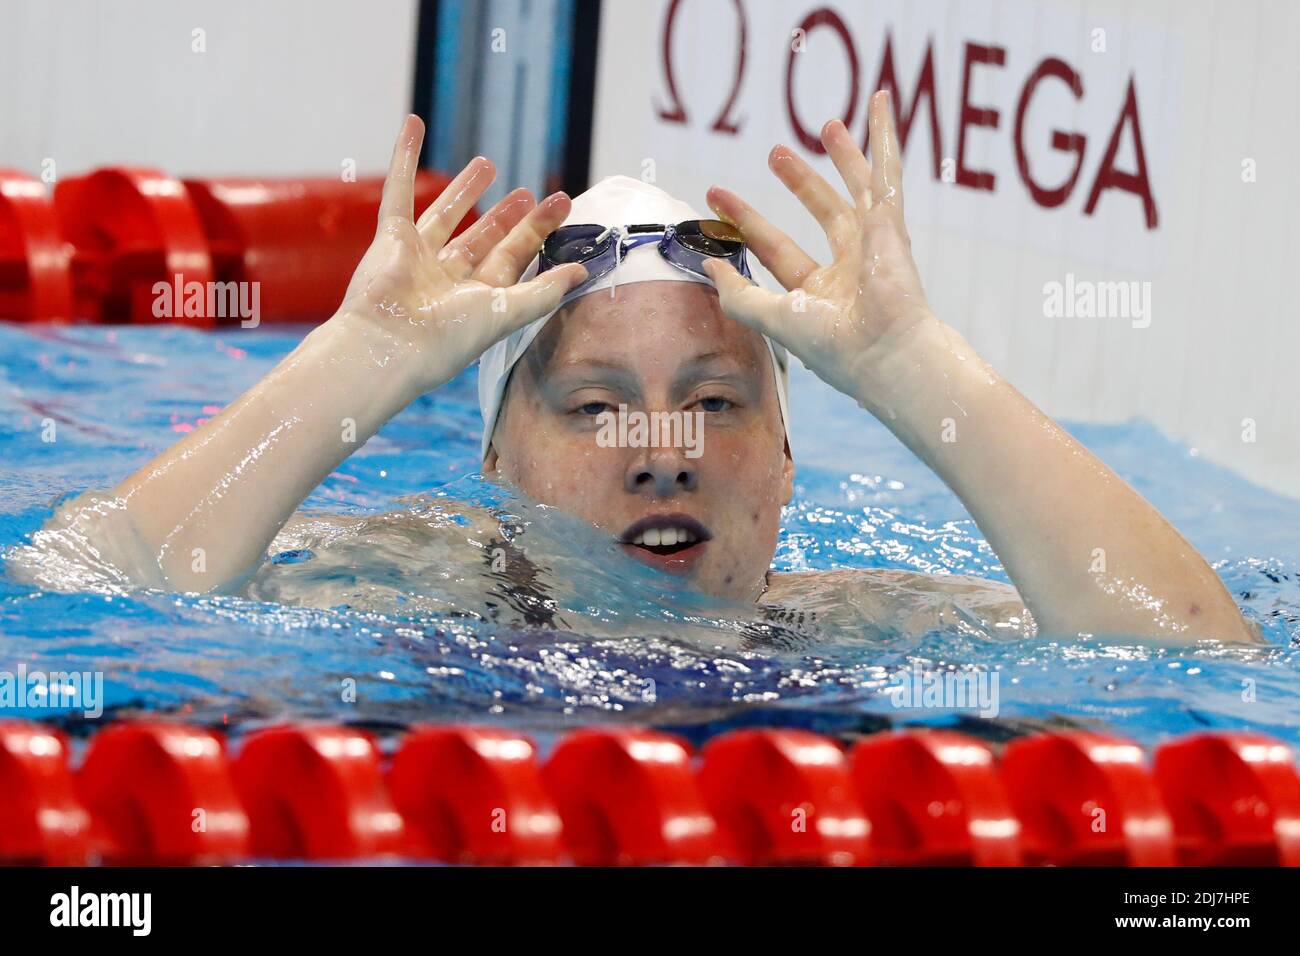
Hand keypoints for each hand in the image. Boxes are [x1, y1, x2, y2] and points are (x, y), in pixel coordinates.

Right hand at [337, 115, 585, 395]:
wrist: (390, 344)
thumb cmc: (448, 337)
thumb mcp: (507, 312)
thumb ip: (545, 290)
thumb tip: (583, 271)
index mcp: (478, 298)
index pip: (514, 258)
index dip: (538, 232)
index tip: (561, 204)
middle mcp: (449, 280)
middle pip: (484, 238)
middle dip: (508, 216)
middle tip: (529, 192)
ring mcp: (419, 258)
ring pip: (445, 215)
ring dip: (465, 188)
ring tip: (488, 162)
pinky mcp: (391, 239)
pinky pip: (399, 191)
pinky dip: (404, 156)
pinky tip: (414, 125)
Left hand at [703, 91, 940, 409]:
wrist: (882, 351)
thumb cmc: (832, 345)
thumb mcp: (772, 317)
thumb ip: (738, 293)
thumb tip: (709, 266)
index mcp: (820, 293)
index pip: (777, 247)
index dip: (747, 221)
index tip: (716, 197)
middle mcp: (850, 268)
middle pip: (822, 212)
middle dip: (800, 181)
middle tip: (776, 152)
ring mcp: (874, 245)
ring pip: (859, 188)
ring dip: (843, 157)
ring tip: (827, 125)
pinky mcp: (891, 224)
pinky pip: (887, 170)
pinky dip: (884, 135)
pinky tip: (880, 102)